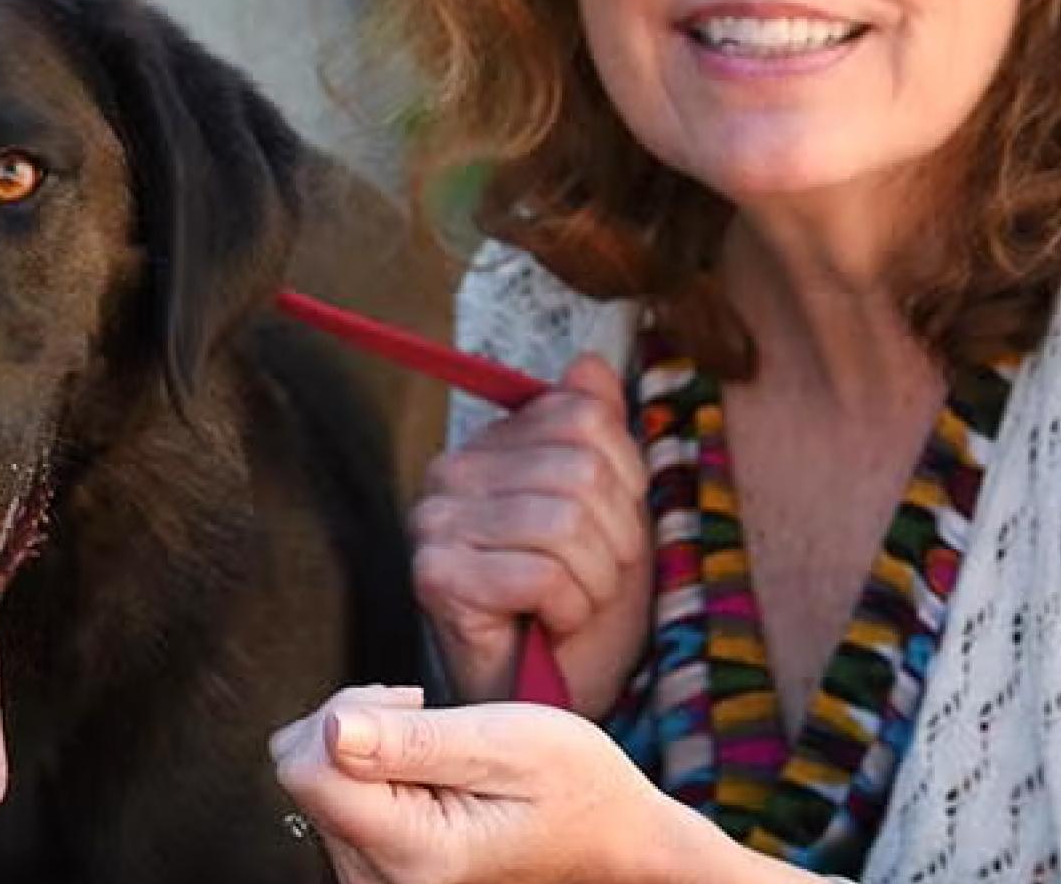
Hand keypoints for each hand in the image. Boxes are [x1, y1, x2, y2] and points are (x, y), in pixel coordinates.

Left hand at [269, 685, 739, 883]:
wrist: (612, 838)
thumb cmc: (574, 786)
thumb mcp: (504, 743)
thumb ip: (411, 740)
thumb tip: (331, 729)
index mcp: (413, 852)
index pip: (306, 769)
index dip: (345, 713)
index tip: (409, 705)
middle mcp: (380, 881)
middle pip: (302, 769)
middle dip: (354, 724)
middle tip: (426, 721)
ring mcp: (375, 881)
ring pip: (312, 780)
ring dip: (364, 744)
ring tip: (435, 748)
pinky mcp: (373, 869)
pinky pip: (332, 798)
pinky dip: (369, 768)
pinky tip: (421, 769)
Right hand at [412, 354, 652, 714]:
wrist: (549, 697)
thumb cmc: (579, 605)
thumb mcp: (609, 508)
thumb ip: (596, 431)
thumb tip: (587, 363)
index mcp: (491, 445)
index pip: (583, 415)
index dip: (625, 477)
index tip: (612, 527)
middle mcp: (449, 472)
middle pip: (579, 470)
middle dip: (616, 537)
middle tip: (598, 578)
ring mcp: (434, 523)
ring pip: (565, 521)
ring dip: (596, 579)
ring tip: (576, 602)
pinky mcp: (435, 577)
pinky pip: (541, 573)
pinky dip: (569, 608)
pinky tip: (551, 622)